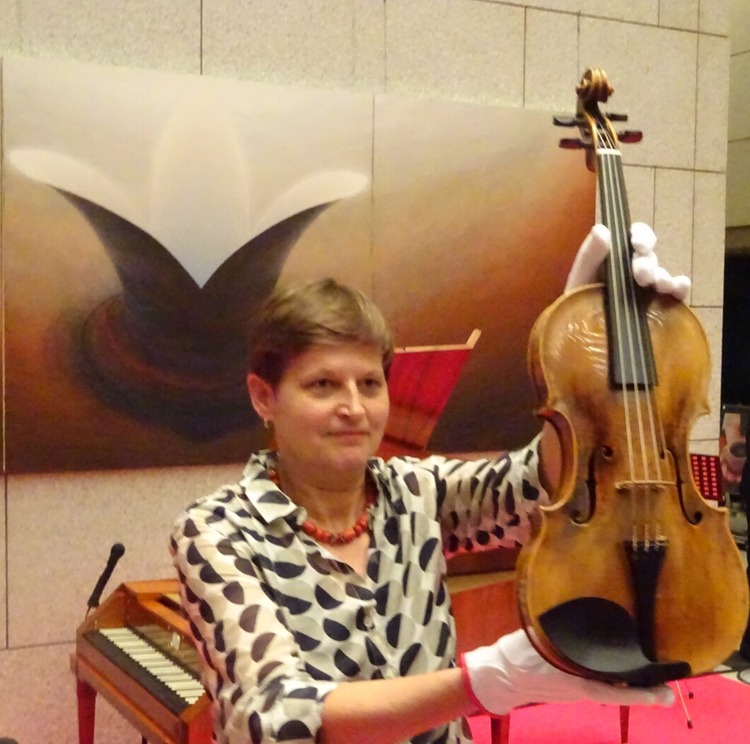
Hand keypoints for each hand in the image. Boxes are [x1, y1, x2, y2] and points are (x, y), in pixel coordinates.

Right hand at [460, 628, 674, 714]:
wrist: (499, 678)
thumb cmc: (517, 658)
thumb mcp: (537, 642)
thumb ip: (560, 636)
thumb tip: (580, 622)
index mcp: (575, 682)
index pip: (612, 692)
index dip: (638, 694)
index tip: (662, 695)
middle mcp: (580, 689)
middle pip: (617, 692)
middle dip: (642, 691)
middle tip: (668, 691)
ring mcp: (577, 689)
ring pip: (609, 688)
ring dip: (631, 685)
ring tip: (655, 680)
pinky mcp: (572, 686)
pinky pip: (599, 684)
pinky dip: (614, 679)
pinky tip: (622, 669)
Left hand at [565, 223, 689, 300]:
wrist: (581, 338)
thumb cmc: (577, 304)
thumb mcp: (580, 278)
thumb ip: (589, 255)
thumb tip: (602, 229)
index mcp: (616, 257)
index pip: (635, 236)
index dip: (641, 235)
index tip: (638, 245)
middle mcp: (634, 269)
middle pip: (649, 257)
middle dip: (647, 262)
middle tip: (641, 275)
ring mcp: (647, 288)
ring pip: (661, 274)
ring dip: (662, 276)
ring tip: (658, 285)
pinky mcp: (658, 307)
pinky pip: (675, 293)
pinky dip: (680, 287)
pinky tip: (679, 288)